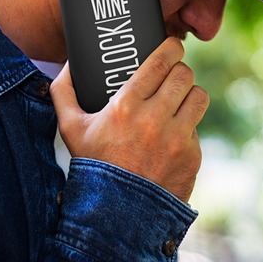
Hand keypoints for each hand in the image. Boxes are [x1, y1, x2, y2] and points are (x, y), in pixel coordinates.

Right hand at [50, 37, 207, 202]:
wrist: (116, 215)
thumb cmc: (93, 166)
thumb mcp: (70, 129)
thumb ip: (64, 92)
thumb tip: (69, 64)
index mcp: (126, 106)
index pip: (161, 62)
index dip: (171, 48)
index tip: (172, 46)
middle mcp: (154, 119)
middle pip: (184, 75)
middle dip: (179, 71)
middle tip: (173, 75)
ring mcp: (176, 138)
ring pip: (199, 96)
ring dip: (189, 95)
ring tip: (179, 99)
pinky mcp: (192, 156)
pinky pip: (197, 128)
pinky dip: (187, 128)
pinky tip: (173, 134)